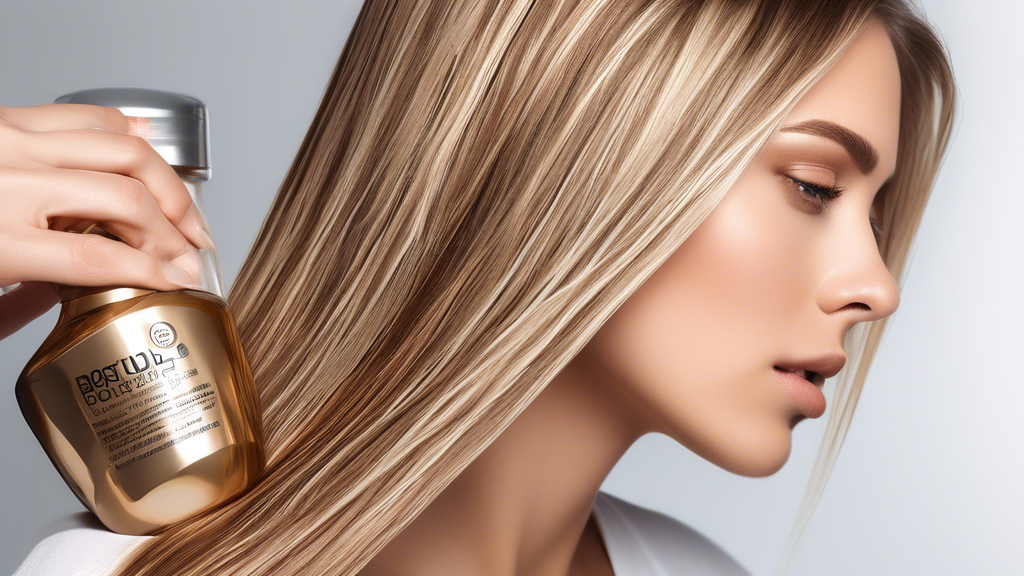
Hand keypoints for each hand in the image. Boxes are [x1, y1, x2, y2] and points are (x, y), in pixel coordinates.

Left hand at [0, 102, 215, 340]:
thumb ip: (22, 299)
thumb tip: (75, 297)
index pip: (100, 257)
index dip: (154, 272)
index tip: (178, 282)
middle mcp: (10, 179)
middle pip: (127, 199)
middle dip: (174, 230)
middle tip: (191, 252)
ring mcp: (11, 138)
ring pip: (125, 149)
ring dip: (167, 183)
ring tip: (183, 211)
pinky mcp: (9, 116)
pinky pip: (92, 118)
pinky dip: (131, 138)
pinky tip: (146, 162)